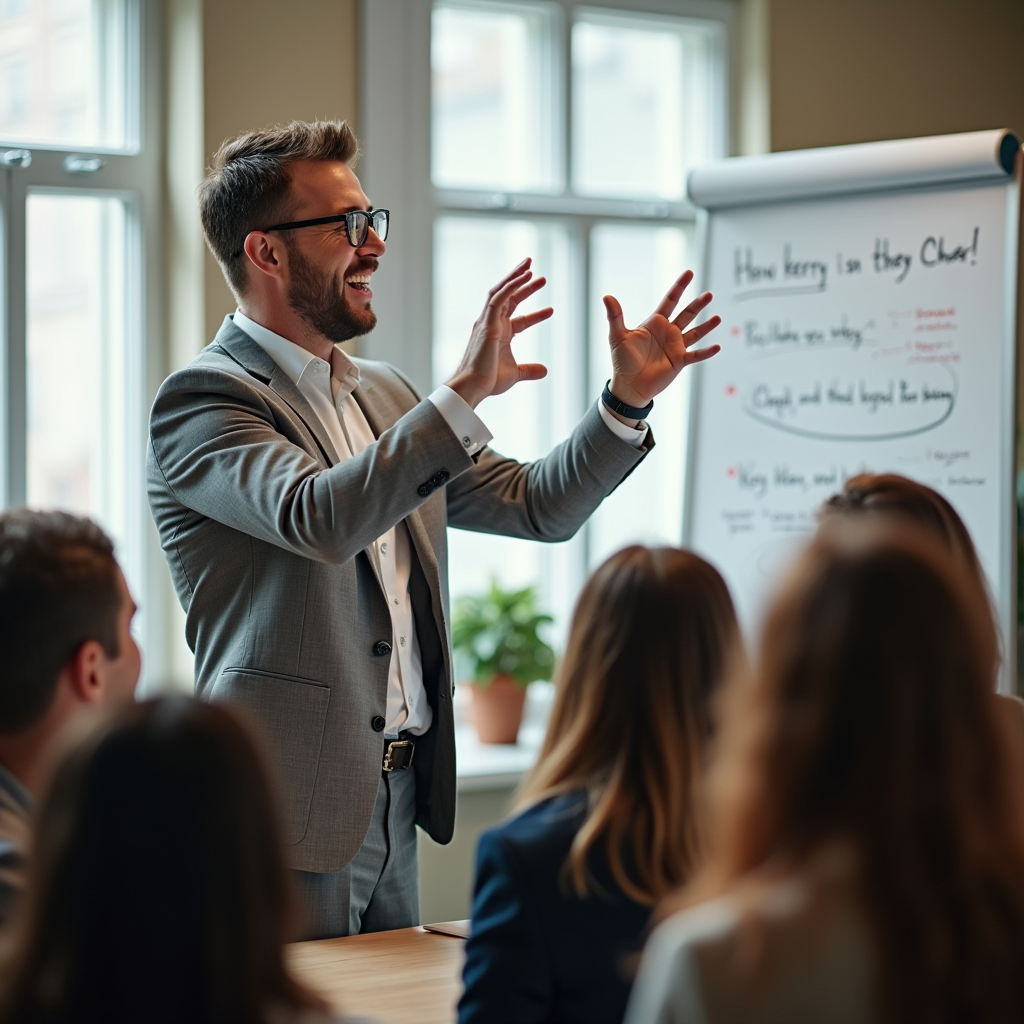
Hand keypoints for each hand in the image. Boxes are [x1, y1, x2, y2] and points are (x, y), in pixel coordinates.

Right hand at [447, 258, 553, 408]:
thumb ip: (529, 370)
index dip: (536, 315)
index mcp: (499, 334)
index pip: (520, 319)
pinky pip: (498, 297)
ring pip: (501, 291)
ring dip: (516, 277)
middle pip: (509, 298)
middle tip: (540, 276)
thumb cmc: (488, 380)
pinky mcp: (486, 322)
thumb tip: (545, 370)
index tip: (551, 310)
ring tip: (530, 265)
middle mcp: (492, 324)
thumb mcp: (515, 373)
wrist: (474, 386)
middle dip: (524, 286)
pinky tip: (524, 276)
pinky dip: (511, 285)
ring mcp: (488, 321)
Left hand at [604, 269, 721, 408]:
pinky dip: (706, 352)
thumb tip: (606, 296)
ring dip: (706, 326)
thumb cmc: (622, 361)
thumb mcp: (617, 336)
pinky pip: (696, 355)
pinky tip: (717, 346)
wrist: (629, 385)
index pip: (670, 300)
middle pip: (687, 314)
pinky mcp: (680, 361)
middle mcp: (668, 332)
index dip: (679, 287)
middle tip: (709, 294)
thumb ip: (615, 316)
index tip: (689, 273)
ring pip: (695, 332)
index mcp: (655, 323)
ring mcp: (675, 346)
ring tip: (718, 318)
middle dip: (698, 304)